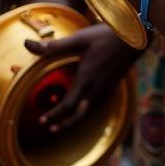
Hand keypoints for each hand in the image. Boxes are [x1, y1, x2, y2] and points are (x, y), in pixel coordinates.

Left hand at [24, 21, 140, 132]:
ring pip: (91, 111)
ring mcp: (108, 87)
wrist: (136, 36)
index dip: (54, 115)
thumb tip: (28, 44)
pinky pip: (100, 104)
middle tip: (52, 129)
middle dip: (65, 124)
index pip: (68, 105)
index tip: (42, 121)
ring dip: (77, 120)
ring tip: (66, 123)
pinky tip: (86, 108)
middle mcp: (97, 87)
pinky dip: (89, 111)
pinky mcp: (114, 83)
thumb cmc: (107, 36)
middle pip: (80, 115)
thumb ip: (53, 45)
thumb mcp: (79, 39)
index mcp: (87, 79)